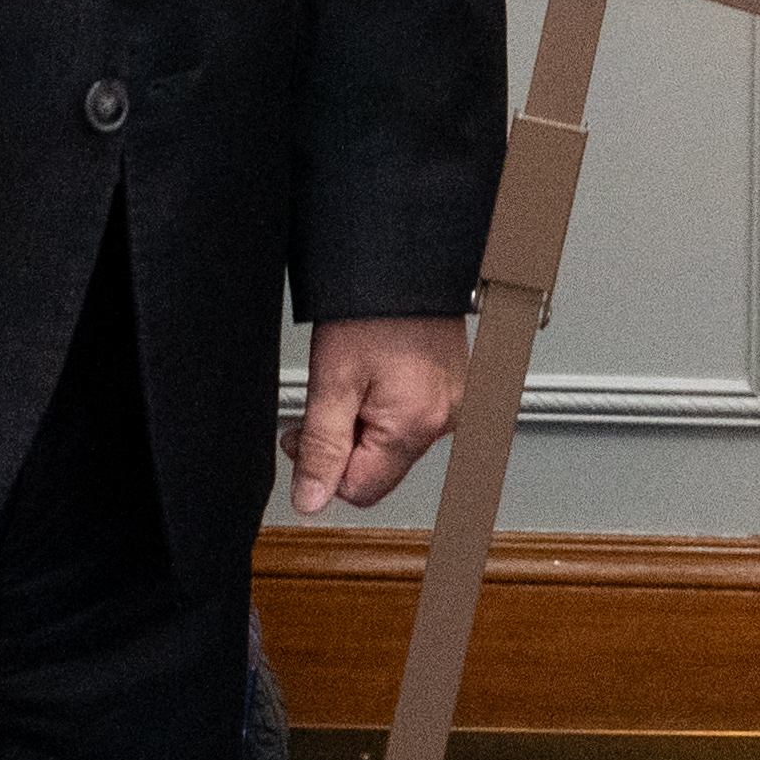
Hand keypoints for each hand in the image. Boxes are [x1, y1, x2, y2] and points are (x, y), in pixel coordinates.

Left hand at [287, 316, 466, 514]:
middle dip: (344, 444)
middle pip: (378, 469)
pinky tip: (377, 375)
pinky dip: (386, 407)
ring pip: (393, 445)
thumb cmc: (372, 307)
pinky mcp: (452, 389)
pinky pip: (411, 420)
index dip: (322, 468)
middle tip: (328, 399)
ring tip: (355, 378)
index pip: (360, 490)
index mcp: (416, 424)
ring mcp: (453, 404)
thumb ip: (321, 447)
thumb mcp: (332, 379)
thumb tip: (311, 499)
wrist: (404, 260)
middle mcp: (444, 420)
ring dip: (364, 424)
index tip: (305, 433)